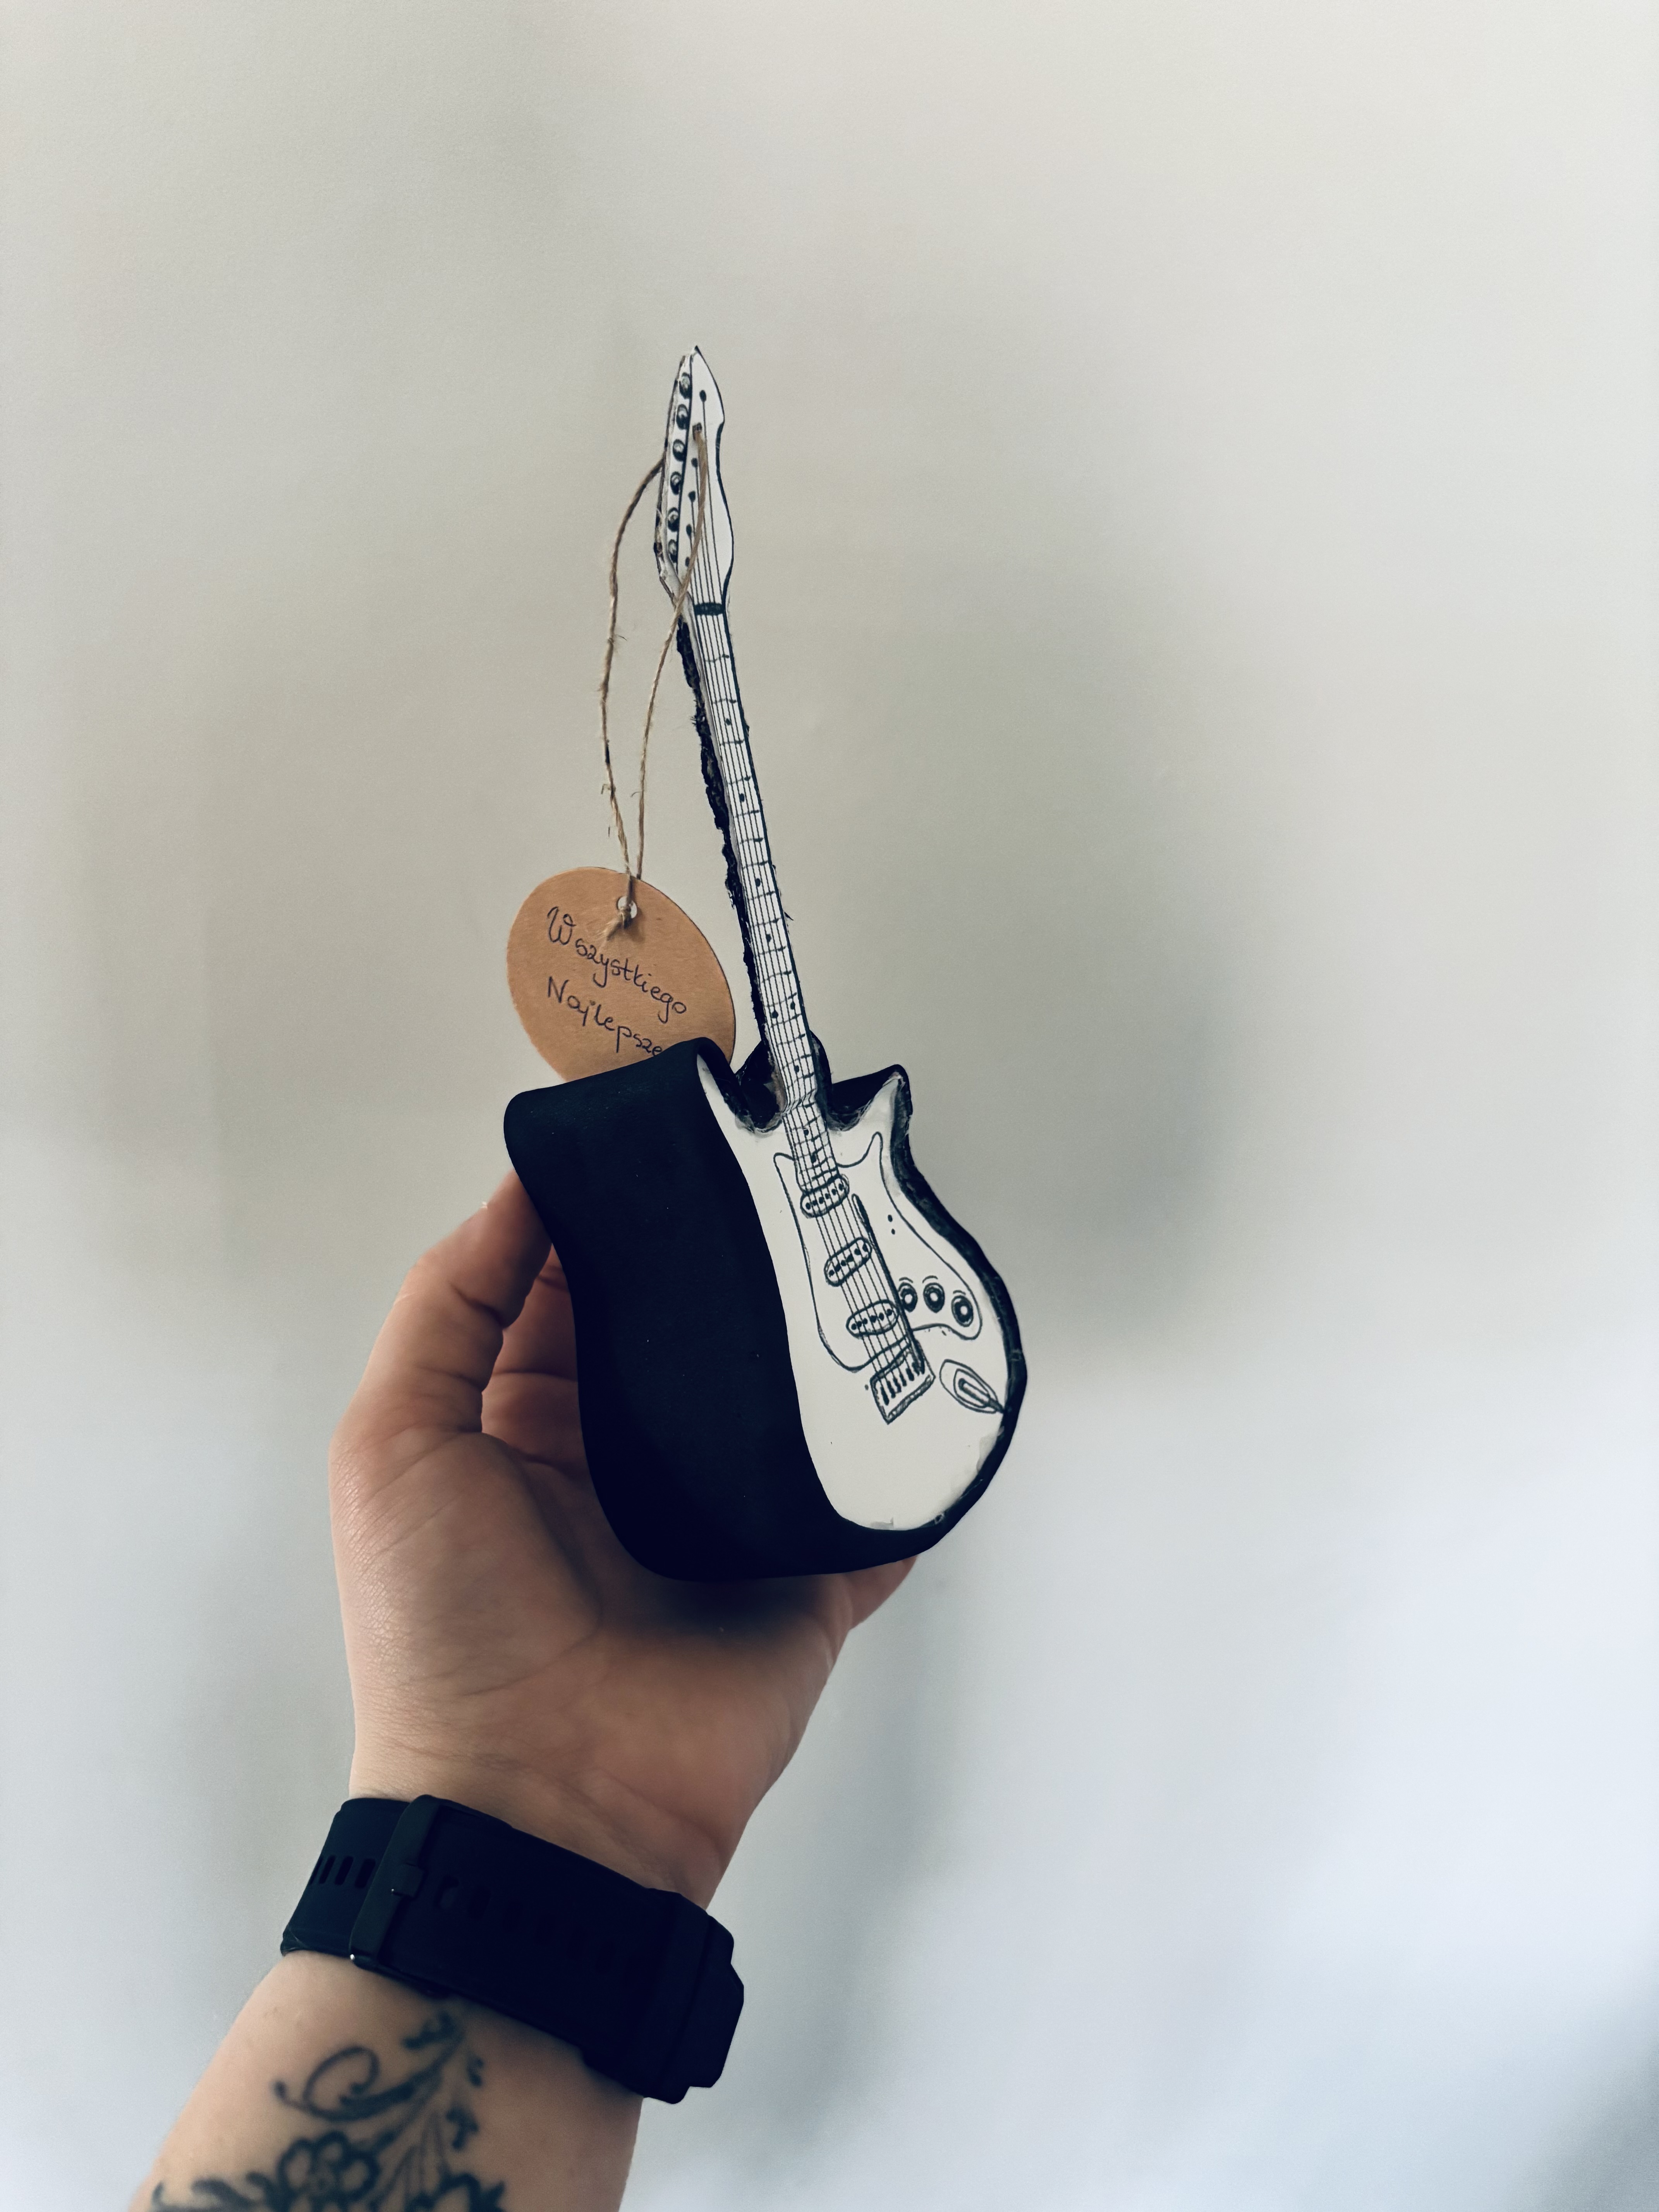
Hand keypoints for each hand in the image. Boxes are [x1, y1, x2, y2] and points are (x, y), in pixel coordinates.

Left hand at [329, 1172, 911, 1905]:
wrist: (540, 1811)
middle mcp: (634, 1451)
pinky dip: (904, 1455)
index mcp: (534, 1415)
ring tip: (870, 1234)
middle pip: (694, 1323)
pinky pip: (869, 1503)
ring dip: (824, 1330)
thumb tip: (525, 1183)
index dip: (620, 1200)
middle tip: (788, 1151)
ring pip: (788, 1397)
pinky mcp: (806, 1578)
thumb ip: (450, 1306)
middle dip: (732, 1246)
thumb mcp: (393, 1445)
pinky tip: (937, 1373)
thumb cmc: (444, 1624)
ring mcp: (728, 1516)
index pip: (582, 1278)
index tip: (675, 1115)